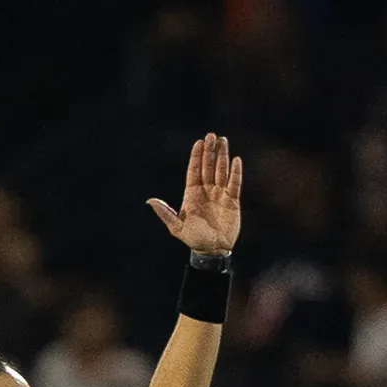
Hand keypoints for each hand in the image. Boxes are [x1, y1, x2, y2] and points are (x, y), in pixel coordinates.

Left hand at [148, 133, 242, 254]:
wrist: (211, 250)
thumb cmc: (193, 239)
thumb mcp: (176, 227)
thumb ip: (165, 213)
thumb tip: (150, 200)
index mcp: (192, 194)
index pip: (194, 171)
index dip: (196, 157)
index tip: (198, 142)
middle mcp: (206, 191)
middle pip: (208, 167)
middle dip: (209, 151)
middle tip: (211, 135)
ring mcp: (219, 194)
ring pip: (221, 171)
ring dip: (222, 156)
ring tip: (223, 141)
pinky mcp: (232, 200)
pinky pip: (234, 183)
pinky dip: (235, 172)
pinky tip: (236, 160)